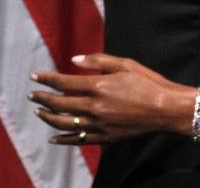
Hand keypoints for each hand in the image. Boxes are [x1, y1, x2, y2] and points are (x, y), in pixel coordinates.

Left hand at [29, 53, 195, 144]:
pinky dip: (63, 138)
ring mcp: (97, 125)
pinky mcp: (104, 137)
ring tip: (40, 112)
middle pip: (59, 104)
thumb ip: (99, 61)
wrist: (166, 110)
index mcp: (98, 86)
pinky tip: (54, 136)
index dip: (46, 79)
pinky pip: (77, 139)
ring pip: (63, 123)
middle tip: (33, 95)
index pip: (63, 82)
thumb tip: (75, 59)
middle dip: (42, 98)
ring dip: (48, 117)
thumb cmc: (149, 83)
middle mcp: (94, 107)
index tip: (35, 76)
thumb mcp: (126, 64)